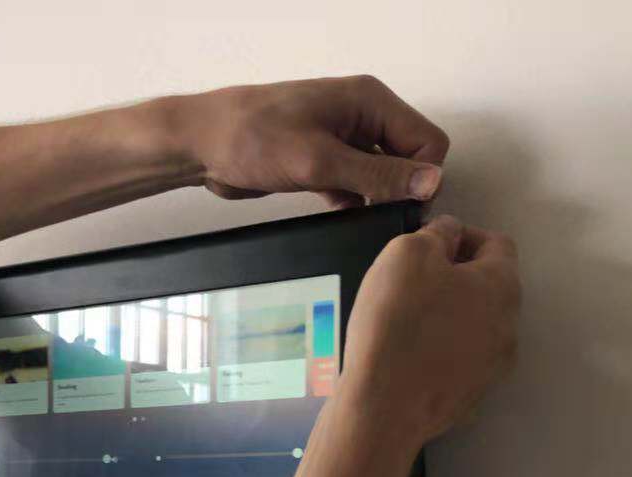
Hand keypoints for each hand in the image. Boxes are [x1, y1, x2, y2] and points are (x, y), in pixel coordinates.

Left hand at [179, 75, 449, 209]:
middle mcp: (361, 116)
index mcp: (369, 102)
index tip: (399, 208)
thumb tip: (430, 182)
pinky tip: (338, 218)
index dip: (420, 179)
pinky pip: (354, 187)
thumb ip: (376, 174)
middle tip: (375, 218)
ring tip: (355, 220)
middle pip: (407, 160)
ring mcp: (341, 139)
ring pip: (380, 177)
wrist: (201, 145)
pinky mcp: (321, 162)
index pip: (426, 142)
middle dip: (398, 191)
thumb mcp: (318, 160)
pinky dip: (352, 204)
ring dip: (373, 200)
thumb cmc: (252, 138)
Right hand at [337, 214, 521, 447]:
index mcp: (502, 285)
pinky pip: (457, 366)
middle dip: (456, 279)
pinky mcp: (469, 400)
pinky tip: (405, 360)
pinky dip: (438, 356)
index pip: (497, 244)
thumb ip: (435, 234)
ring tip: (406, 324)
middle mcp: (509, 327)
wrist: (382, 409)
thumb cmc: (397, 322)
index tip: (428, 243)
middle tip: (412, 283)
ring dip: (448, 319)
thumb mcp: (407, 254)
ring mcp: (492, 370)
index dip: (462, 235)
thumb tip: (447, 233)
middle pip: (488, 289)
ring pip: (474, 330)